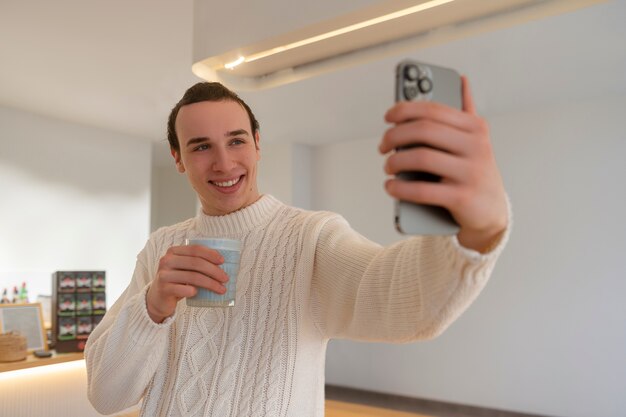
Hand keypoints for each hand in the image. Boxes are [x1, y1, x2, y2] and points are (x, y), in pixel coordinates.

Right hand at [146, 245, 228, 322]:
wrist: (158, 298)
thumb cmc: (177, 281)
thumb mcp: (184, 268)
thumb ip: (196, 263)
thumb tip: (222, 264)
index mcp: (173, 251)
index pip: (195, 249)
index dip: (210, 254)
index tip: (223, 261)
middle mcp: (167, 260)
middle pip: (196, 263)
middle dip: (214, 271)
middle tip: (226, 278)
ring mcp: (163, 275)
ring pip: (193, 277)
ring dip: (210, 283)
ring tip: (221, 289)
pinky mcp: (164, 289)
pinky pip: (184, 289)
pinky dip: (194, 291)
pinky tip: (199, 293)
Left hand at [380, 76, 507, 251]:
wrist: (492, 214)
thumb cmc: (475, 172)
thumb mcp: (476, 140)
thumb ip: (467, 111)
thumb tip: (462, 80)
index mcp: (475, 127)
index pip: (433, 109)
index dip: (405, 110)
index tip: (388, 117)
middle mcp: (476, 146)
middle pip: (424, 131)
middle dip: (395, 136)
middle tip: (383, 146)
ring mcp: (470, 172)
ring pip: (421, 158)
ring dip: (395, 162)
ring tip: (388, 167)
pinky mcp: (462, 198)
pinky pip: (423, 190)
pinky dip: (400, 188)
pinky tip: (390, 186)